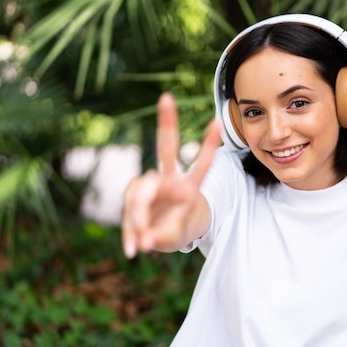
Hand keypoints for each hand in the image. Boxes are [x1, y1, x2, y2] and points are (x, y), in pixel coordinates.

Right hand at [121, 93, 220, 257]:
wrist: (158, 235)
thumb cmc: (173, 230)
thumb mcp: (175, 236)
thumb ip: (164, 236)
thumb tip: (146, 239)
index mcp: (189, 187)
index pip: (202, 164)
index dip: (209, 144)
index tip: (218, 121)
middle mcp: (169, 180)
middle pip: (166, 148)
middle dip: (167, 122)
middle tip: (166, 97)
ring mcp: (150, 184)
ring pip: (139, 195)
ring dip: (138, 221)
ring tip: (141, 246)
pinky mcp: (134, 195)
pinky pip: (128, 213)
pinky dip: (130, 234)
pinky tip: (132, 249)